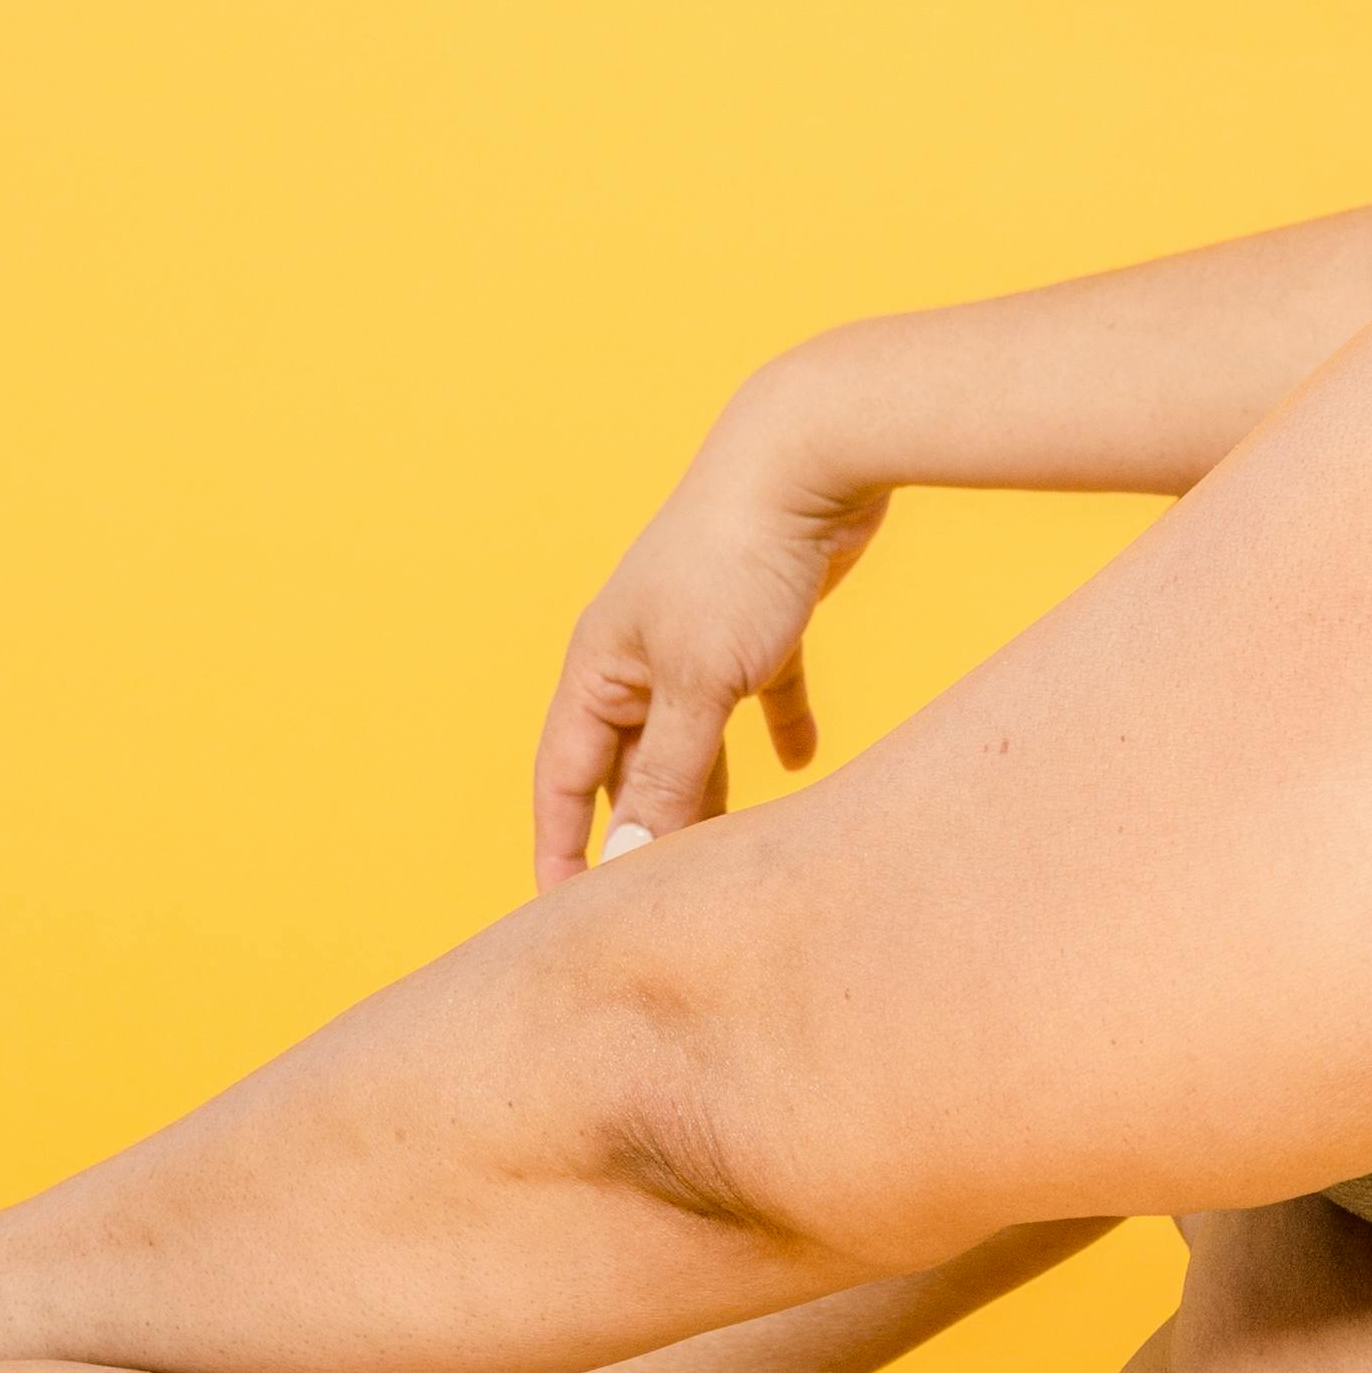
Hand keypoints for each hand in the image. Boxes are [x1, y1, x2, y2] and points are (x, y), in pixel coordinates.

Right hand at [532, 375, 890, 884]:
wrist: (807, 456)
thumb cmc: (739, 564)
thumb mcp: (700, 683)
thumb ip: (668, 772)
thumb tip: (633, 857)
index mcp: (601, 666)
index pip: (565, 777)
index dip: (563, 847)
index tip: (563, 916)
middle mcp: (639, 651)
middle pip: (628, 762)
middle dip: (640, 828)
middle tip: (656, 904)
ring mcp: (700, 633)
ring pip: (695, 733)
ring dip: (706, 789)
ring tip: (725, 856)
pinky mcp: (763, 617)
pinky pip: (763, 689)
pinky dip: (778, 727)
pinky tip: (803, 764)